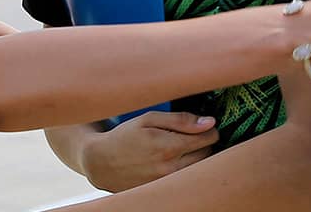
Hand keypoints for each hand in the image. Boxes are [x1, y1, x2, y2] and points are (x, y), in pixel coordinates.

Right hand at [80, 111, 218, 191]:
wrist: (100, 162)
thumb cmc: (125, 136)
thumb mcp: (149, 119)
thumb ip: (181, 120)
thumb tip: (209, 122)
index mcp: (169, 147)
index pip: (208, 138)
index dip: (209, 129)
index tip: (204, 125)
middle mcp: (171, 169)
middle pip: (208, 154)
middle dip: (205, 143)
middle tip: (193, 135)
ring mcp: (167, 183)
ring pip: (199, 168)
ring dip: (198, 157)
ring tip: (183, 148)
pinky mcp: (162, 190)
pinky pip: (185, 179)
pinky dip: (186, 169)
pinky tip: (174, 161)